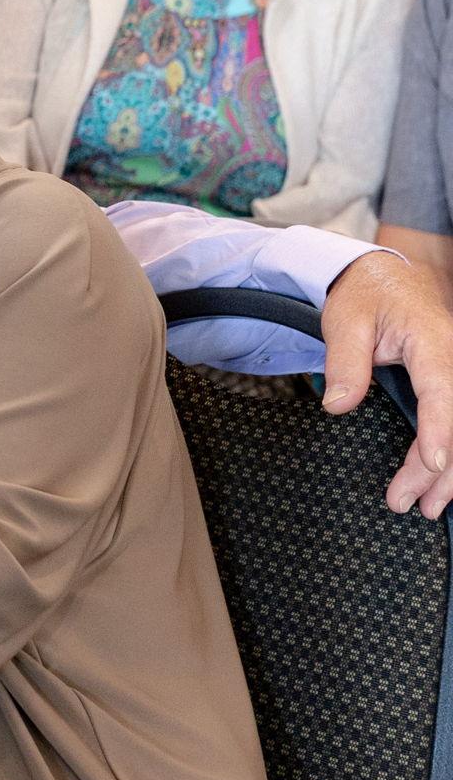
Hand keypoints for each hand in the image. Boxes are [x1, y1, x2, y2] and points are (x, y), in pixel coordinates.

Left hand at [321, 249, 452, 516]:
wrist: (384, 274)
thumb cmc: (365, 294)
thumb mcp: (345, 320)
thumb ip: (345, 363)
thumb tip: (338, 405)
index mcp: (433, 342)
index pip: (442, 393)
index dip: (439, 432)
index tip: (431, 465)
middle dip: (439, 470)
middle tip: (411, 503)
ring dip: (450, 472)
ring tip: (426, 505)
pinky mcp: (450, 383)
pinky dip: (449, 450)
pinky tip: (441, 481)